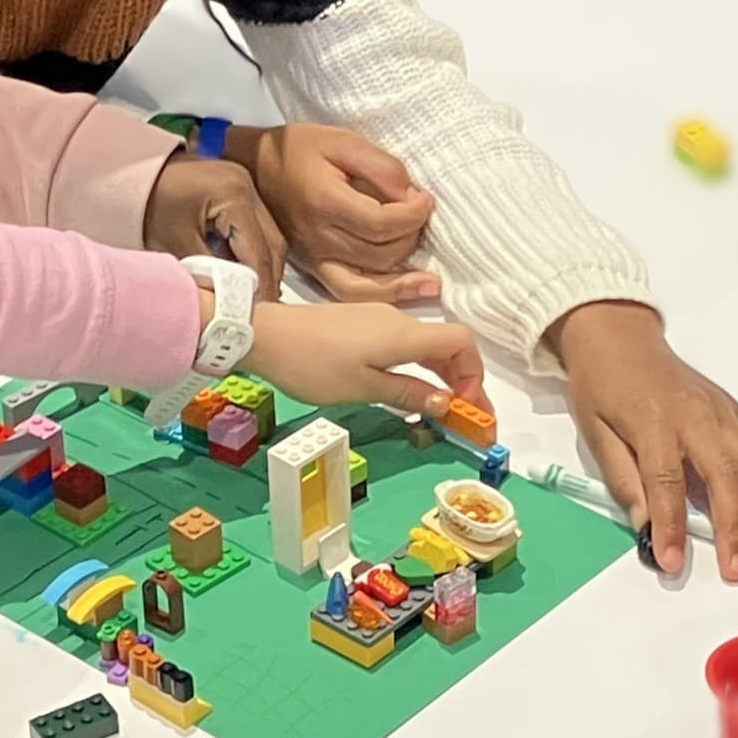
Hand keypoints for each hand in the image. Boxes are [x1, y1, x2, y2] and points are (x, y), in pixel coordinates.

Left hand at [144, 152, 286, 297]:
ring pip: (269, 235)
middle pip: (273, 242)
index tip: (259, 312)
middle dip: (269, 278)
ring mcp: (247, 185)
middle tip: (261, 308)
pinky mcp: (239, 189)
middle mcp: (248, 187)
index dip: (261, 285)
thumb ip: (207, 272)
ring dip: (263, 265)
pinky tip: (242, 271)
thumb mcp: (174, 243)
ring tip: (252, 294)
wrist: (134, 174)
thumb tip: (231, 299)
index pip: (258, 251)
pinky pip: (256, 225)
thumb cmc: (149, 204)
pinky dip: (252, 250)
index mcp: (235, 196)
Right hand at [230, 124, 438, 304]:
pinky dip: (383, 294)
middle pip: (381, 255)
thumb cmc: (301, 149)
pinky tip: (409, 288)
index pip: (382, 224)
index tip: (425, 199)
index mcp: (325, 203)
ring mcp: (314, 257)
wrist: (257, 165)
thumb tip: (411, 196)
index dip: (414, 215)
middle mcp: (319, 238)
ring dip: (405, 273)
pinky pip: (351, 292)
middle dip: (412, 236)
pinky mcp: (314, 267)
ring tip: (429, 272)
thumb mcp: (343, 141)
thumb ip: (381, 166)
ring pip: (371, 280)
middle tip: (421, 215)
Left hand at [238, 298, 483, 414]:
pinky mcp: (359, 323)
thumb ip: (408, 393)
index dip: (474, 374)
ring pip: (424, 345)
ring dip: (439, 375)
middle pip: (447, 345)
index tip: (468, 407)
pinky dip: (416, 366)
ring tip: (441, 408)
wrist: (263, 335)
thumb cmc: (312, 364)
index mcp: (404, 335)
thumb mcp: (363, 388)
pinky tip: (408, 388)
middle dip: (462, 381)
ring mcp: (377, 319)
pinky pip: (402, 343)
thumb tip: (446, 402)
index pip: (462, 343)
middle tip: (467, 418)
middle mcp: (397, 321)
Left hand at [554, 302, 737, 582]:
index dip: (670, 527)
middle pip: (723, 475)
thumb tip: (644, 524)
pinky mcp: (731, 410)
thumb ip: (623, 479)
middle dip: (734, 527)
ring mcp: (719, 411)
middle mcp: (694, 416)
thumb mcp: (596, 431)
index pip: (665, 484)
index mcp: (653, 422)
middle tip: (737, 566)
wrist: (618, 335)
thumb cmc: (602, 383)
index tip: (671, 560)